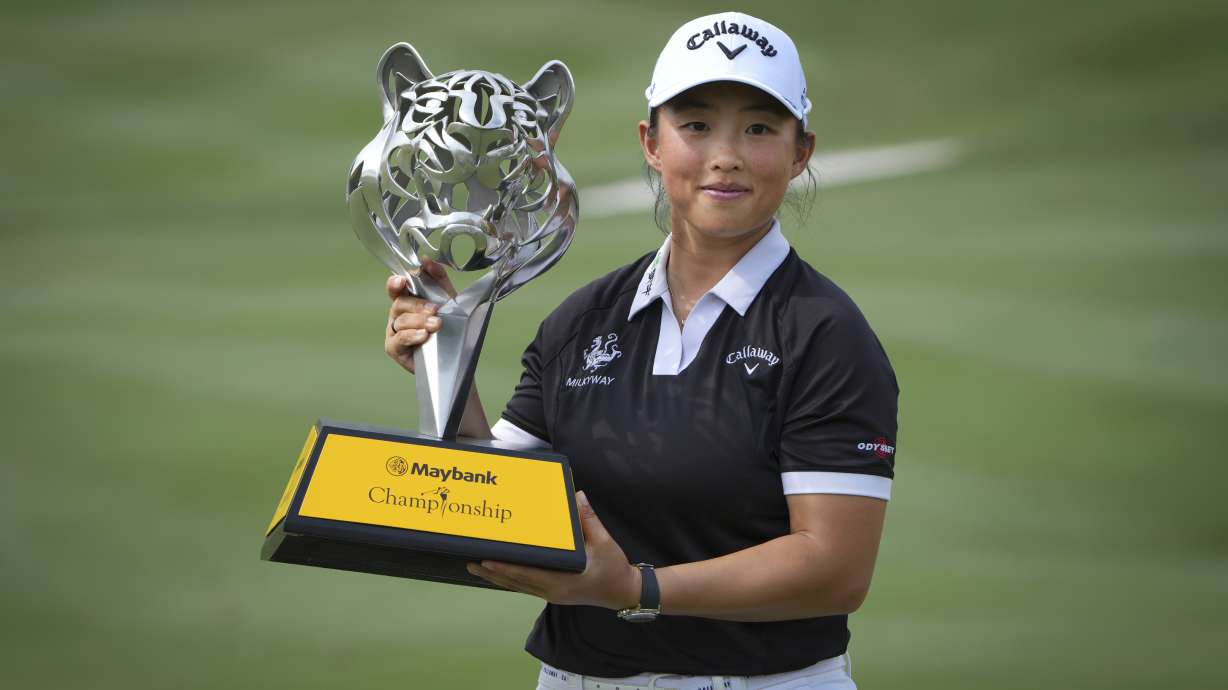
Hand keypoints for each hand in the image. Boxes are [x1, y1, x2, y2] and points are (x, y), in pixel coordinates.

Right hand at [383, 260, 454, 373]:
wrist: (454, 357)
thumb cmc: (448, 326)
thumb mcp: (448, 299)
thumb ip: (438, 277)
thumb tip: (426, 260)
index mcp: (407, 300)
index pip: (396, 287)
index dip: (395, 283)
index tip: (402, 281)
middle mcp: (397, 314)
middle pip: (399, 303)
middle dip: (417, 305)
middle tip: (435, 309)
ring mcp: (394, 331)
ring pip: (401, 321)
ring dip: (419, 321)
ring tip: (436, 325)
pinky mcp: (394, 348)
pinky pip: (399, 339)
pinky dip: (412, 335)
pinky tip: (423, 336)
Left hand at [466, 491, 640, 609]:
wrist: (624, 592)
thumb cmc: (614, 569)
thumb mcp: (605, 543)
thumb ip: (589, 520)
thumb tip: (578, 496)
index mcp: (564, 582)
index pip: (529, 575)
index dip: (507, 569)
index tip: (489, 561)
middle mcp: (553, 591)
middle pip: (517, 582)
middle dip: (493, 573)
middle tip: (471, 561)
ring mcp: (551, 594)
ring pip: (518, 586)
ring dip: (496, 577)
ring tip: (476, 566)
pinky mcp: (552, 592)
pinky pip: (525, 586)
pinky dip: (509, 579)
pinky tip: (497, 572)